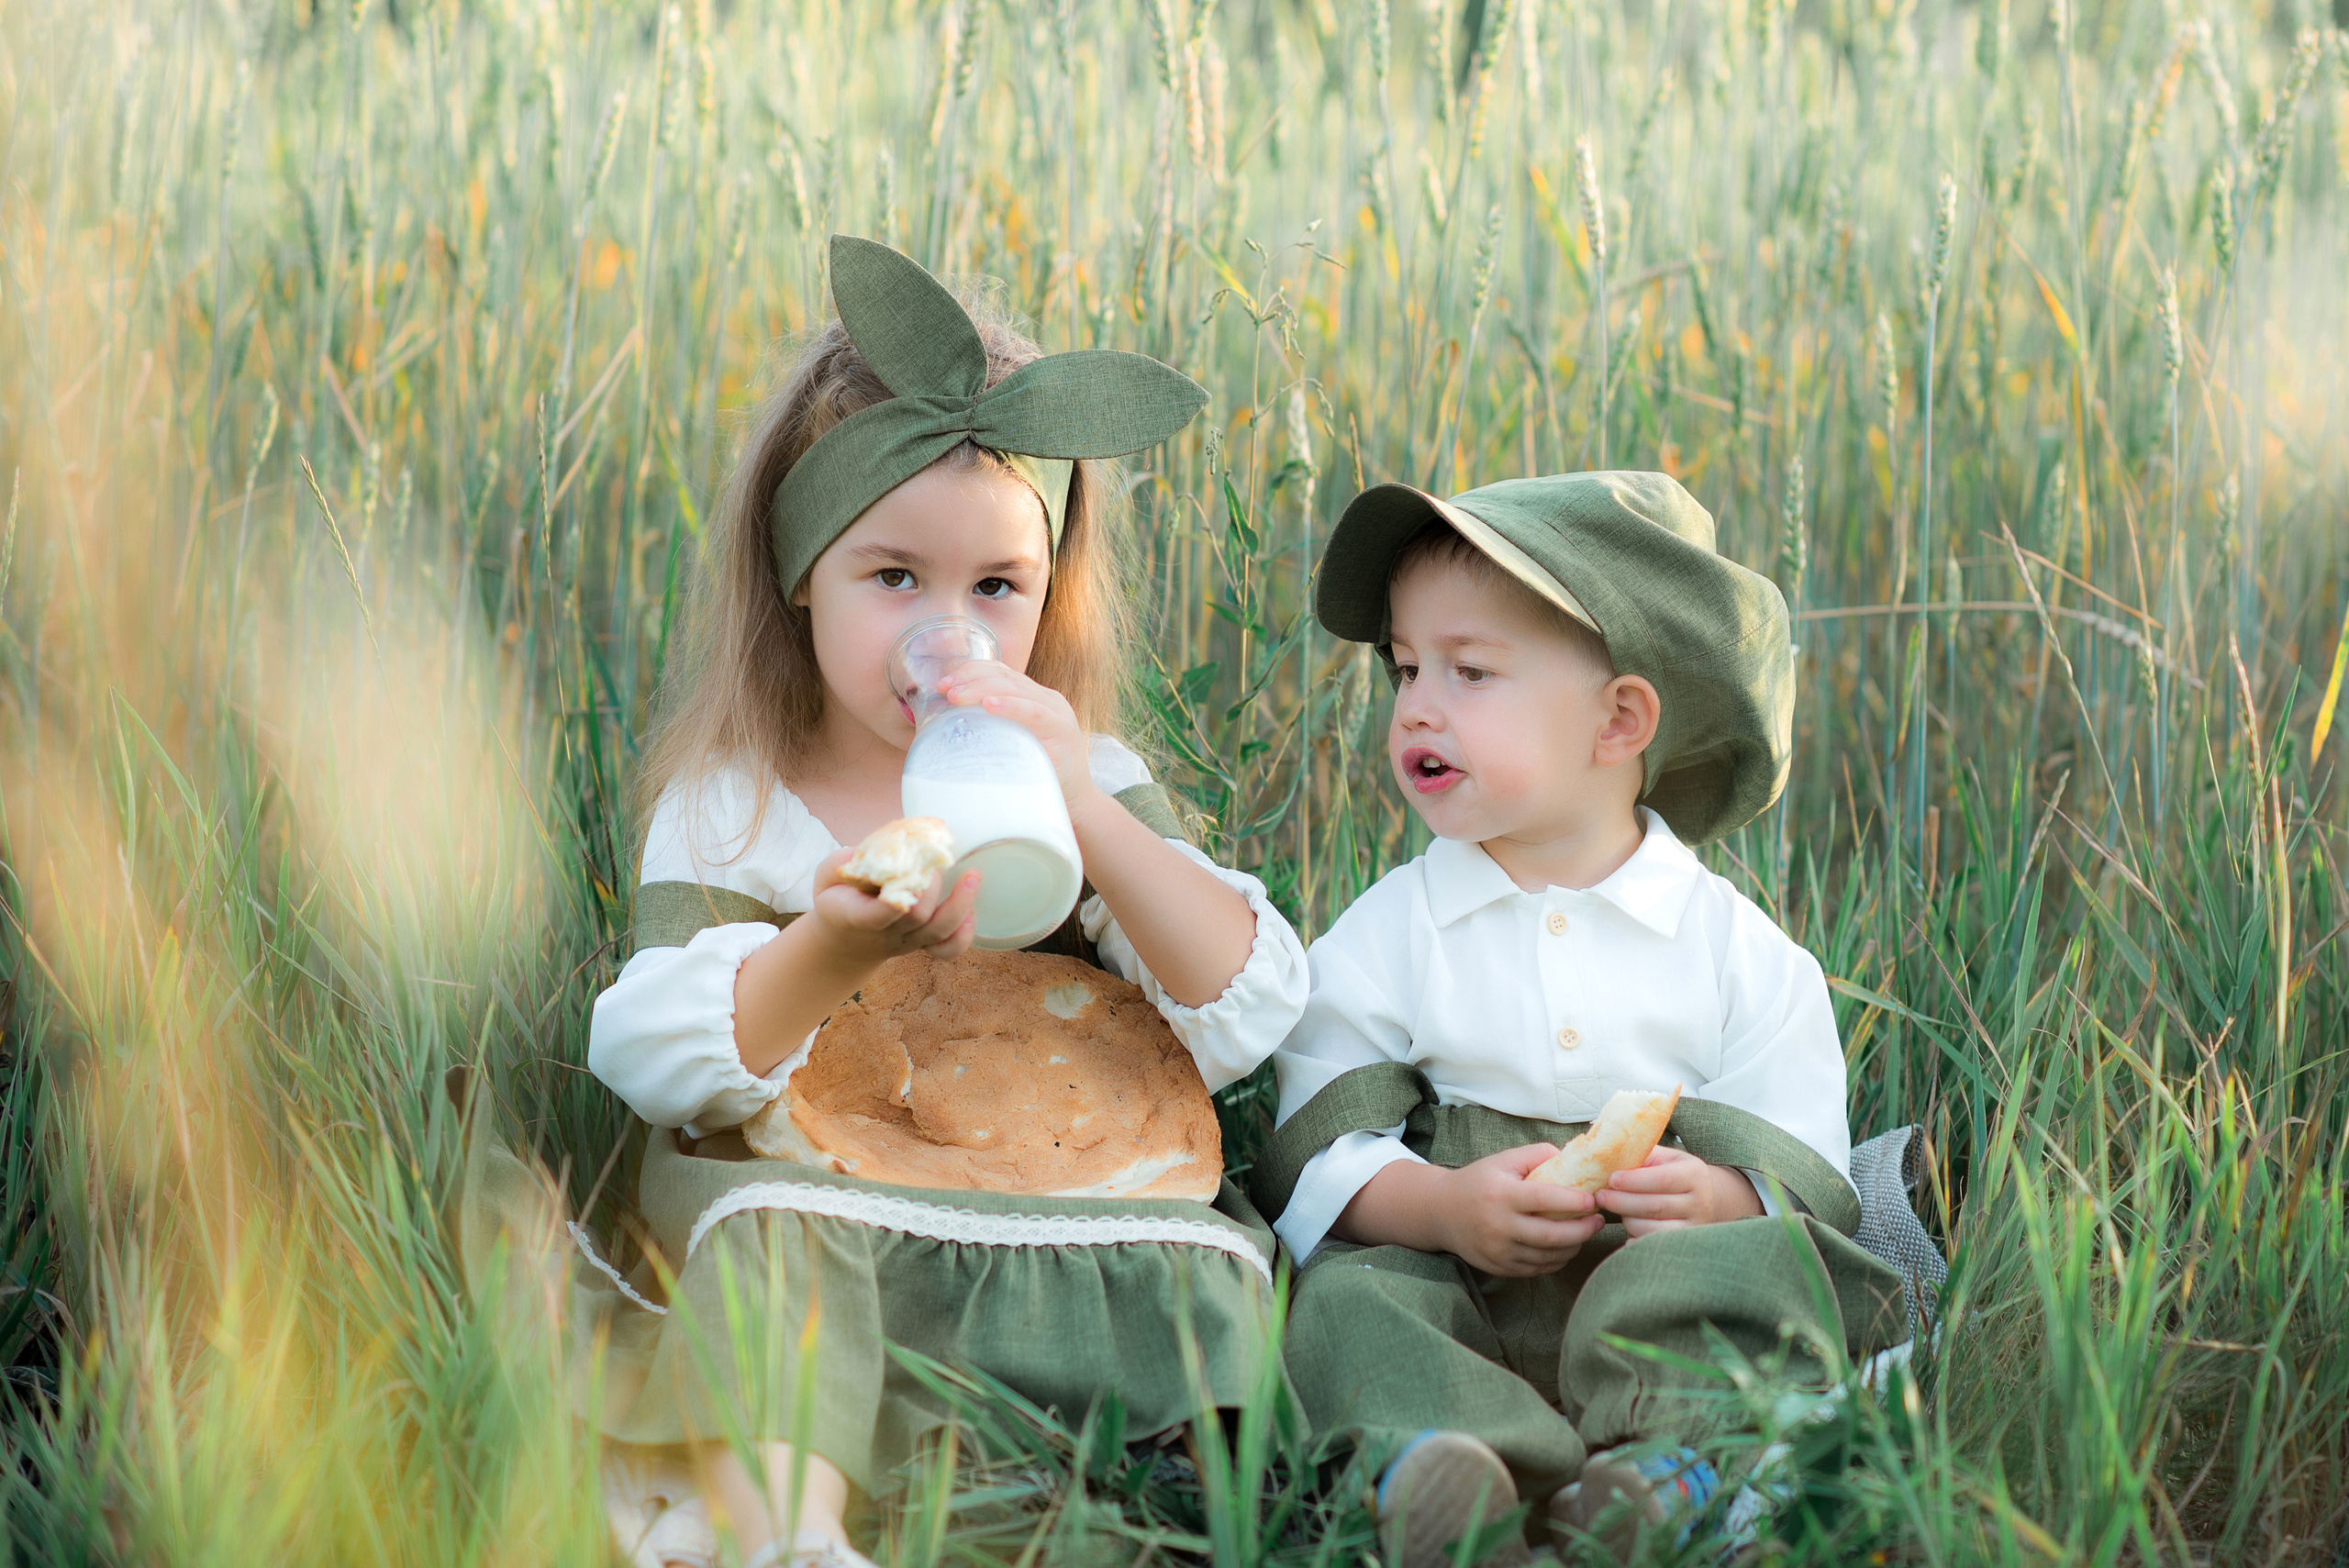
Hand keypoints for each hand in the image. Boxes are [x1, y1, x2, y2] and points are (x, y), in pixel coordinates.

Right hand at [804, 848, 980, 965]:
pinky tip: (971, 913)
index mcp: (855, 917)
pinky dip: (964, 936)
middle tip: (932, 859)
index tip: (908, 874)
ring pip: (939, 931)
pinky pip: (947, 950)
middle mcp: (885, 934)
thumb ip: (842, 862)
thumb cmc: (837, 899)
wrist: (843, 941)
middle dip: (932, 885)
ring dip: (960, 904)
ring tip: (972, 876)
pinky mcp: (922, 944)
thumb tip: (876, 847)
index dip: (898, 898)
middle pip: (918, 915)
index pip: (880, 913)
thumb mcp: (827, 877)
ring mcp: (906, 943)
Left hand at [935, 661, 1098, 806]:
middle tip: (943, 689)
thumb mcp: (1011, 745)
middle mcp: (1046, 698)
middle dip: (969, 678)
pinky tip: (989, 705)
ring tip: (956, 696)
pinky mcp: (1062, 729)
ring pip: (1015, 688)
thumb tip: (947, 729)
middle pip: (1004, 676)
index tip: (943, 684)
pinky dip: (1010, 706)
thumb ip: (992, 731)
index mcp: (1034, 698)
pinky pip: (1034, 712)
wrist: (1075, 801)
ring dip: (981, 688)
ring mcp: (1056, 711)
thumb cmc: (1037, 775)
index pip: (1000, 672)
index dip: (970, 671)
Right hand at [1432, 1145, 1605, 1275]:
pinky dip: (1557, 1260)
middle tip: (1599, 1221)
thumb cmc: (1479, 1181)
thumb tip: (1573, 1160)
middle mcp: (1499, 1225)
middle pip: (1551, 1236)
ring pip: (1547, 1256)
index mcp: (1501, 1194)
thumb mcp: (1503, 1160)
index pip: (1544, 1200)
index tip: (1593, 1200)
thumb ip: (1538, 1155)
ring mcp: (1498, 1251)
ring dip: (1574, 1246)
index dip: (1573, 1202)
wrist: (1441, 1212)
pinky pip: (1537, 1269)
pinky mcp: (1499, 1267)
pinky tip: (1566, 1247)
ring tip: (1585, 1233)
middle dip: (1582, 1230)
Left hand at [1594, 1146, 1764, 1236]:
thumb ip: (1642, 1154)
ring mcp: (1693, 1226)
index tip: (1611, 1179)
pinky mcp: (1684, 1243)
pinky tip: (1625, 1227)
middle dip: (1622, 1202)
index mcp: (1694, 1174)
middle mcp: (1699, 1202)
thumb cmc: (1675, 1173)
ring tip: (1613, 1208)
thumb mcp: (1665, 1157)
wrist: (1705, 1197)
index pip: (1663, 1179)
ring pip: (1652, 1228)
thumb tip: (1607, 1152)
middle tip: (1600, 1197)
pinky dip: (1634, 1238)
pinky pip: (1653, 1244)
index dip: (1634, 1181)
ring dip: (1626, 1219)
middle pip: (1655, 1206)